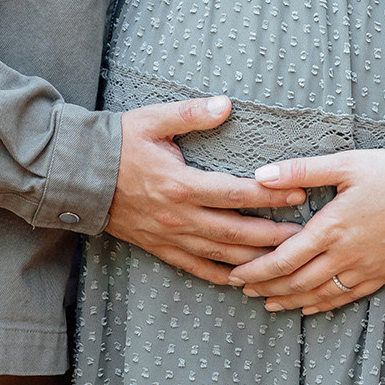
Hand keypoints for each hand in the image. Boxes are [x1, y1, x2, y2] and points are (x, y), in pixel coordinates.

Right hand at [105, 96, 307, 285]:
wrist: (80, 174)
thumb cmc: (118, 143)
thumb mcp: (153, 119)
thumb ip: (191, 113)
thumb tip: (226, 104)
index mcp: (180, 184)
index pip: (235, 193)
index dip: (268, 195)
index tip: (296, 193)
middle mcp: (178, 216)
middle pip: (235, 232)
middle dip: (272, 235)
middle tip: (304, 235)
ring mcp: (169, 236)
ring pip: (220, 254)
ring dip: (254, 258)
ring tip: (284, 258)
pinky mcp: (159, 247)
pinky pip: (195, 268)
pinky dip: (220, 276)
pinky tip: (240, 280)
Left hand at [227, 145, 384, 311]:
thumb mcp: (347, 163)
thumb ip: (302, 170)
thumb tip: (261, 174)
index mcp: (332, 226)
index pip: (284, 257)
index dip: (257, 269)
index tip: (235, 272)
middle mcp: (345, 255)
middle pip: (296, 281)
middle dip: (265, 287)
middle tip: (240, 289)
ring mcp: (365, 269)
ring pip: (318, 294)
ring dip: (288, 300)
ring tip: (266, 302)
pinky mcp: (382, 275)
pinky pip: (345, 298)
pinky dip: (321, 305)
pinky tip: (308, 306)